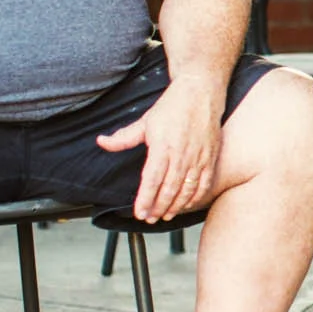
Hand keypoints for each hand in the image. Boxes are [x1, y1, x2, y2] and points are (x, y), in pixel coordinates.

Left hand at [98, 75, 225, 221]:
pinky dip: (196, 197)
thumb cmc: (173, 106)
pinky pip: (205, 183)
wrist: (201, 92)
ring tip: (166, 216)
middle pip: (169, 189)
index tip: (139, 213)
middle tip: (150, 219)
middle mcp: (182, 155)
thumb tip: (101, 142)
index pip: (151, 180)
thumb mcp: (145, 121)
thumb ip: (124, 137)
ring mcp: (198, 157)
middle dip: (158, 208)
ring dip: (176, 206)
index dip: (145, 200)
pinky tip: (187, 204)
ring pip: (187, 189)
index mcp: (163, 147)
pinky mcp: (210, 157)